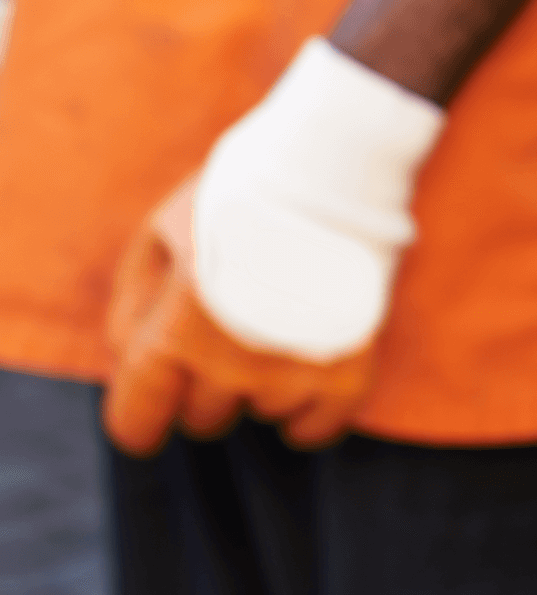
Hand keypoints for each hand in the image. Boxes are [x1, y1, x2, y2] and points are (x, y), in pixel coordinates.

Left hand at [104, 178, 376, 455]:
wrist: (333, 168)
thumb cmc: (236, 196)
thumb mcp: (160, 233)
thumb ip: (133, 305)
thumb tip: (129, 362)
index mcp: (174, 334)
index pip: (138, 420)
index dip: (139, 422)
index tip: (150, 419)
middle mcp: (231, 365)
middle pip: (205, 418)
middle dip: (205, 386)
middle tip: (229, 334)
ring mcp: (294, 371)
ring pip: (263, 413)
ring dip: (264, 382)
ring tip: (279, 324)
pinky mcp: (348, 369)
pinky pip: (319, 427)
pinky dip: (310, 413)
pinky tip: (307, 375)